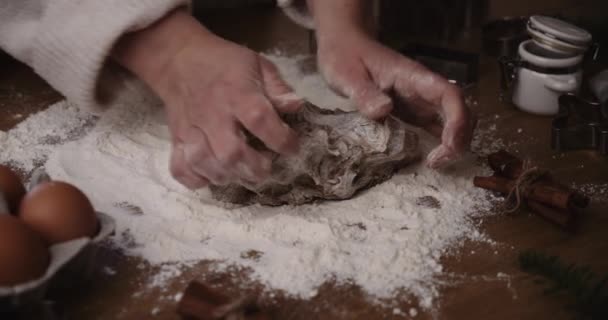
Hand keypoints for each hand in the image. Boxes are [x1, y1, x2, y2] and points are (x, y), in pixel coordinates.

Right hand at [113, 10, 302, 188]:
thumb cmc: (223, 62)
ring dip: (229, 176)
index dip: (281, 139)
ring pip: (206, 164)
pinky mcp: (176, 140)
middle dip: (254, 168)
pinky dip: (196, 179)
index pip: (260, 120)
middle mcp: (213, 115)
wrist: (177, 59)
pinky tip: (212, 176)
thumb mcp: (257, 64)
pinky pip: (181, 168)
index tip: (293, 147)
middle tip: (267, 168)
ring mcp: (191, 130)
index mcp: (237, 93)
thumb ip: (278, 88)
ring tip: (243, 172)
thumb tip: (297, 106)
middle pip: (231, 153)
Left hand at [307, 0, 474, 167]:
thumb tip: (384, 110)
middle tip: (437, 163)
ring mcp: (420, 101)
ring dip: (452, 143)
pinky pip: (435, 127)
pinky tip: (426, 159)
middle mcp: (424, 90)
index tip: (447, 147)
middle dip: (459, 139)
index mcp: (414, 78)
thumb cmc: (346, 57)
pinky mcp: (412, 112)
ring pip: (452, 121)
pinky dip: (438, 144)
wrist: (343, 47)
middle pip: (460, 111)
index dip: (457, 122)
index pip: (450, 96)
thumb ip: (365, 93)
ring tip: (434, 164)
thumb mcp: (347, 75)